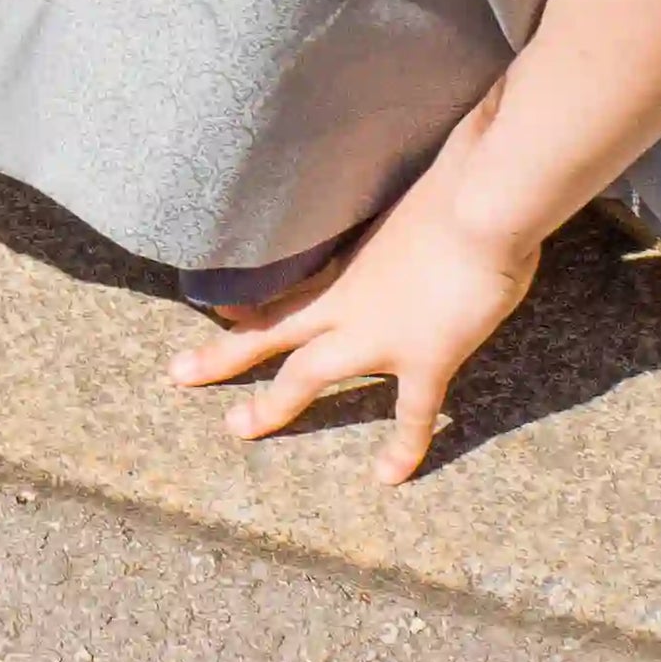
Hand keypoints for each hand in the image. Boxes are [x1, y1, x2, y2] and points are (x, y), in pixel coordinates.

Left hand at [165, 175, 543, 483]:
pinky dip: (402, 448)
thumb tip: (418, 209)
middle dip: (223, 354)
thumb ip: (402, 219)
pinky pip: (410, 415)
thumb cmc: (459, 184)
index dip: (247, 298)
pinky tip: (387, 477)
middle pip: (269, 329)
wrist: (483, 203)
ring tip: (237, 429)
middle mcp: (346, 299)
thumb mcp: (412, 198)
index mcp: (345, 259)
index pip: (282, 282)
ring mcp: (377, 334)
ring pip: (307, 374)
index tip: (217, 308)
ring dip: (271, 404)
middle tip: (178, 373)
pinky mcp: (424, 359)